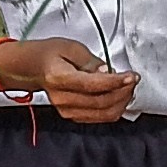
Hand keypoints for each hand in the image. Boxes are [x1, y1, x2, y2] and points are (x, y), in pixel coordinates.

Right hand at [0, 38, 137, 122]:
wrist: (33, 69)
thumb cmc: (49, 55)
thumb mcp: (70, 47)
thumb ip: (90, 60)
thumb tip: (106, 71)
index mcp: (59, 78)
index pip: (93, 85)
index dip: (116, 82)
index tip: (131, 76)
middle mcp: (62, 99)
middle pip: (101, 102)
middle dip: (123, 92)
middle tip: (132, 80)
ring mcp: (67, 110)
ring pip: (103, 114)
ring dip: (121, 102)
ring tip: (127, 88)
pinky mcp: (73, 116)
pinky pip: (99, 118)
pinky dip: (113, 109)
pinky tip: (118, 96)